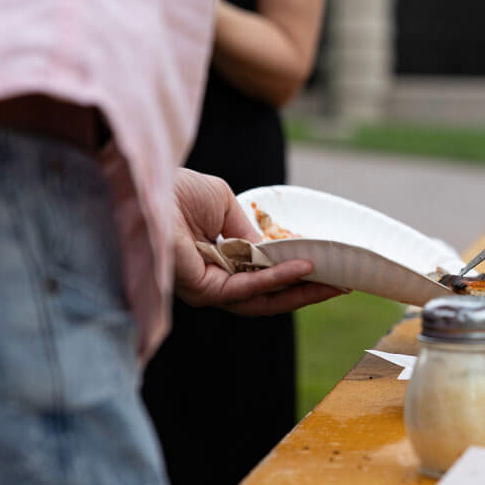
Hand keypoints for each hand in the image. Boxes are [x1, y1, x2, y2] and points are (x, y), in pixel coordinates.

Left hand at [171, 168, 342, 313]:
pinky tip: (305, 267)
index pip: (261, 275)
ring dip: (300, 290)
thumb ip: (249, 229)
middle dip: (306, 291)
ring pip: (262, 298)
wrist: (144, 186)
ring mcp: (207, 288)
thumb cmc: (175, 190)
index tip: (326, 266)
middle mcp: (211, 279)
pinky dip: (279, 278)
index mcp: (215, 260)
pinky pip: (250, 288)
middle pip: (267, 295)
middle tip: (341, 285)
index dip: (294, 272)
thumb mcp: (225, 204)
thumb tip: (273, 249)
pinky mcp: (203, 290)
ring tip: (333, 282)